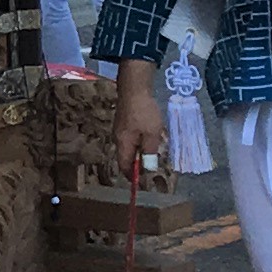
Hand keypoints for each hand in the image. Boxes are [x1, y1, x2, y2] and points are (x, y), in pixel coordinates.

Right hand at [111, 60, 168, 185]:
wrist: (134, 87)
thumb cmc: (144, 112)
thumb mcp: (151, 134)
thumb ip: (149, 152)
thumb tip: (147, 168)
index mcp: (123, 144)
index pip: (124, 166)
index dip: (132, 177)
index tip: (143, 183)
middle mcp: (118, 138)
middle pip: (126, 157)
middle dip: (137, 164)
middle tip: (151, 167)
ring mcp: (119, 129)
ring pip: (129, 147)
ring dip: (139, 152)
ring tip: (153, 152)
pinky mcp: (123, 121)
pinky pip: (130, 138)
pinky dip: (139, 142)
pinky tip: (148, 137)